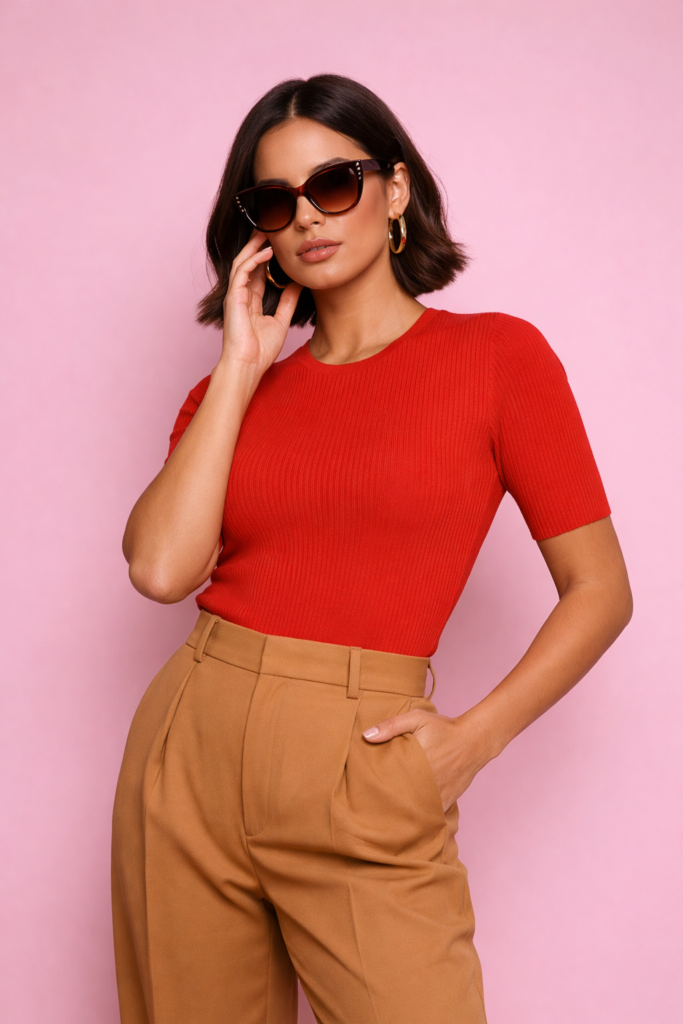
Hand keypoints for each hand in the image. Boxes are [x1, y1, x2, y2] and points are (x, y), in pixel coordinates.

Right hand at [220, 229, 301, 376]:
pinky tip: (268, 251)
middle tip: (271, 227)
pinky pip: (242, 271)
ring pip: (242, 262)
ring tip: (268, 231)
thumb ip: (288, 301)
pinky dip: (254, 259)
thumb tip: (300, 284)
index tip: (279, 243)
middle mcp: (241, 295)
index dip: (267, 256)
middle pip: (248, 262)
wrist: (248, 365)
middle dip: (258, 244)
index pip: (258, 272)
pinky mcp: (233, 297)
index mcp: (251, 301)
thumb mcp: (281, 321)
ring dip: (254, 245)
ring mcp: (235, 295)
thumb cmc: (261, 350)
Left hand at [363, 710, 491, 811]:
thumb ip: (391, 726)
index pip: (390, 783)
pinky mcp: (448, 799)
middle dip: (388, 804)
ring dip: (405, 813)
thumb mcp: (417, 718)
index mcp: (415, 764)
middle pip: (401, 799)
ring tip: (390, 817)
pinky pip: (433, 814)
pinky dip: (423, 817)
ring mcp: (439, 793)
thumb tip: (366, 736)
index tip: (367, 793)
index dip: (377, 790)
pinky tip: (412, 818)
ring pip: (417, 811)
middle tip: (374, 808)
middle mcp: (427, 782)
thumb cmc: (444, 728)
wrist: (474, 740)